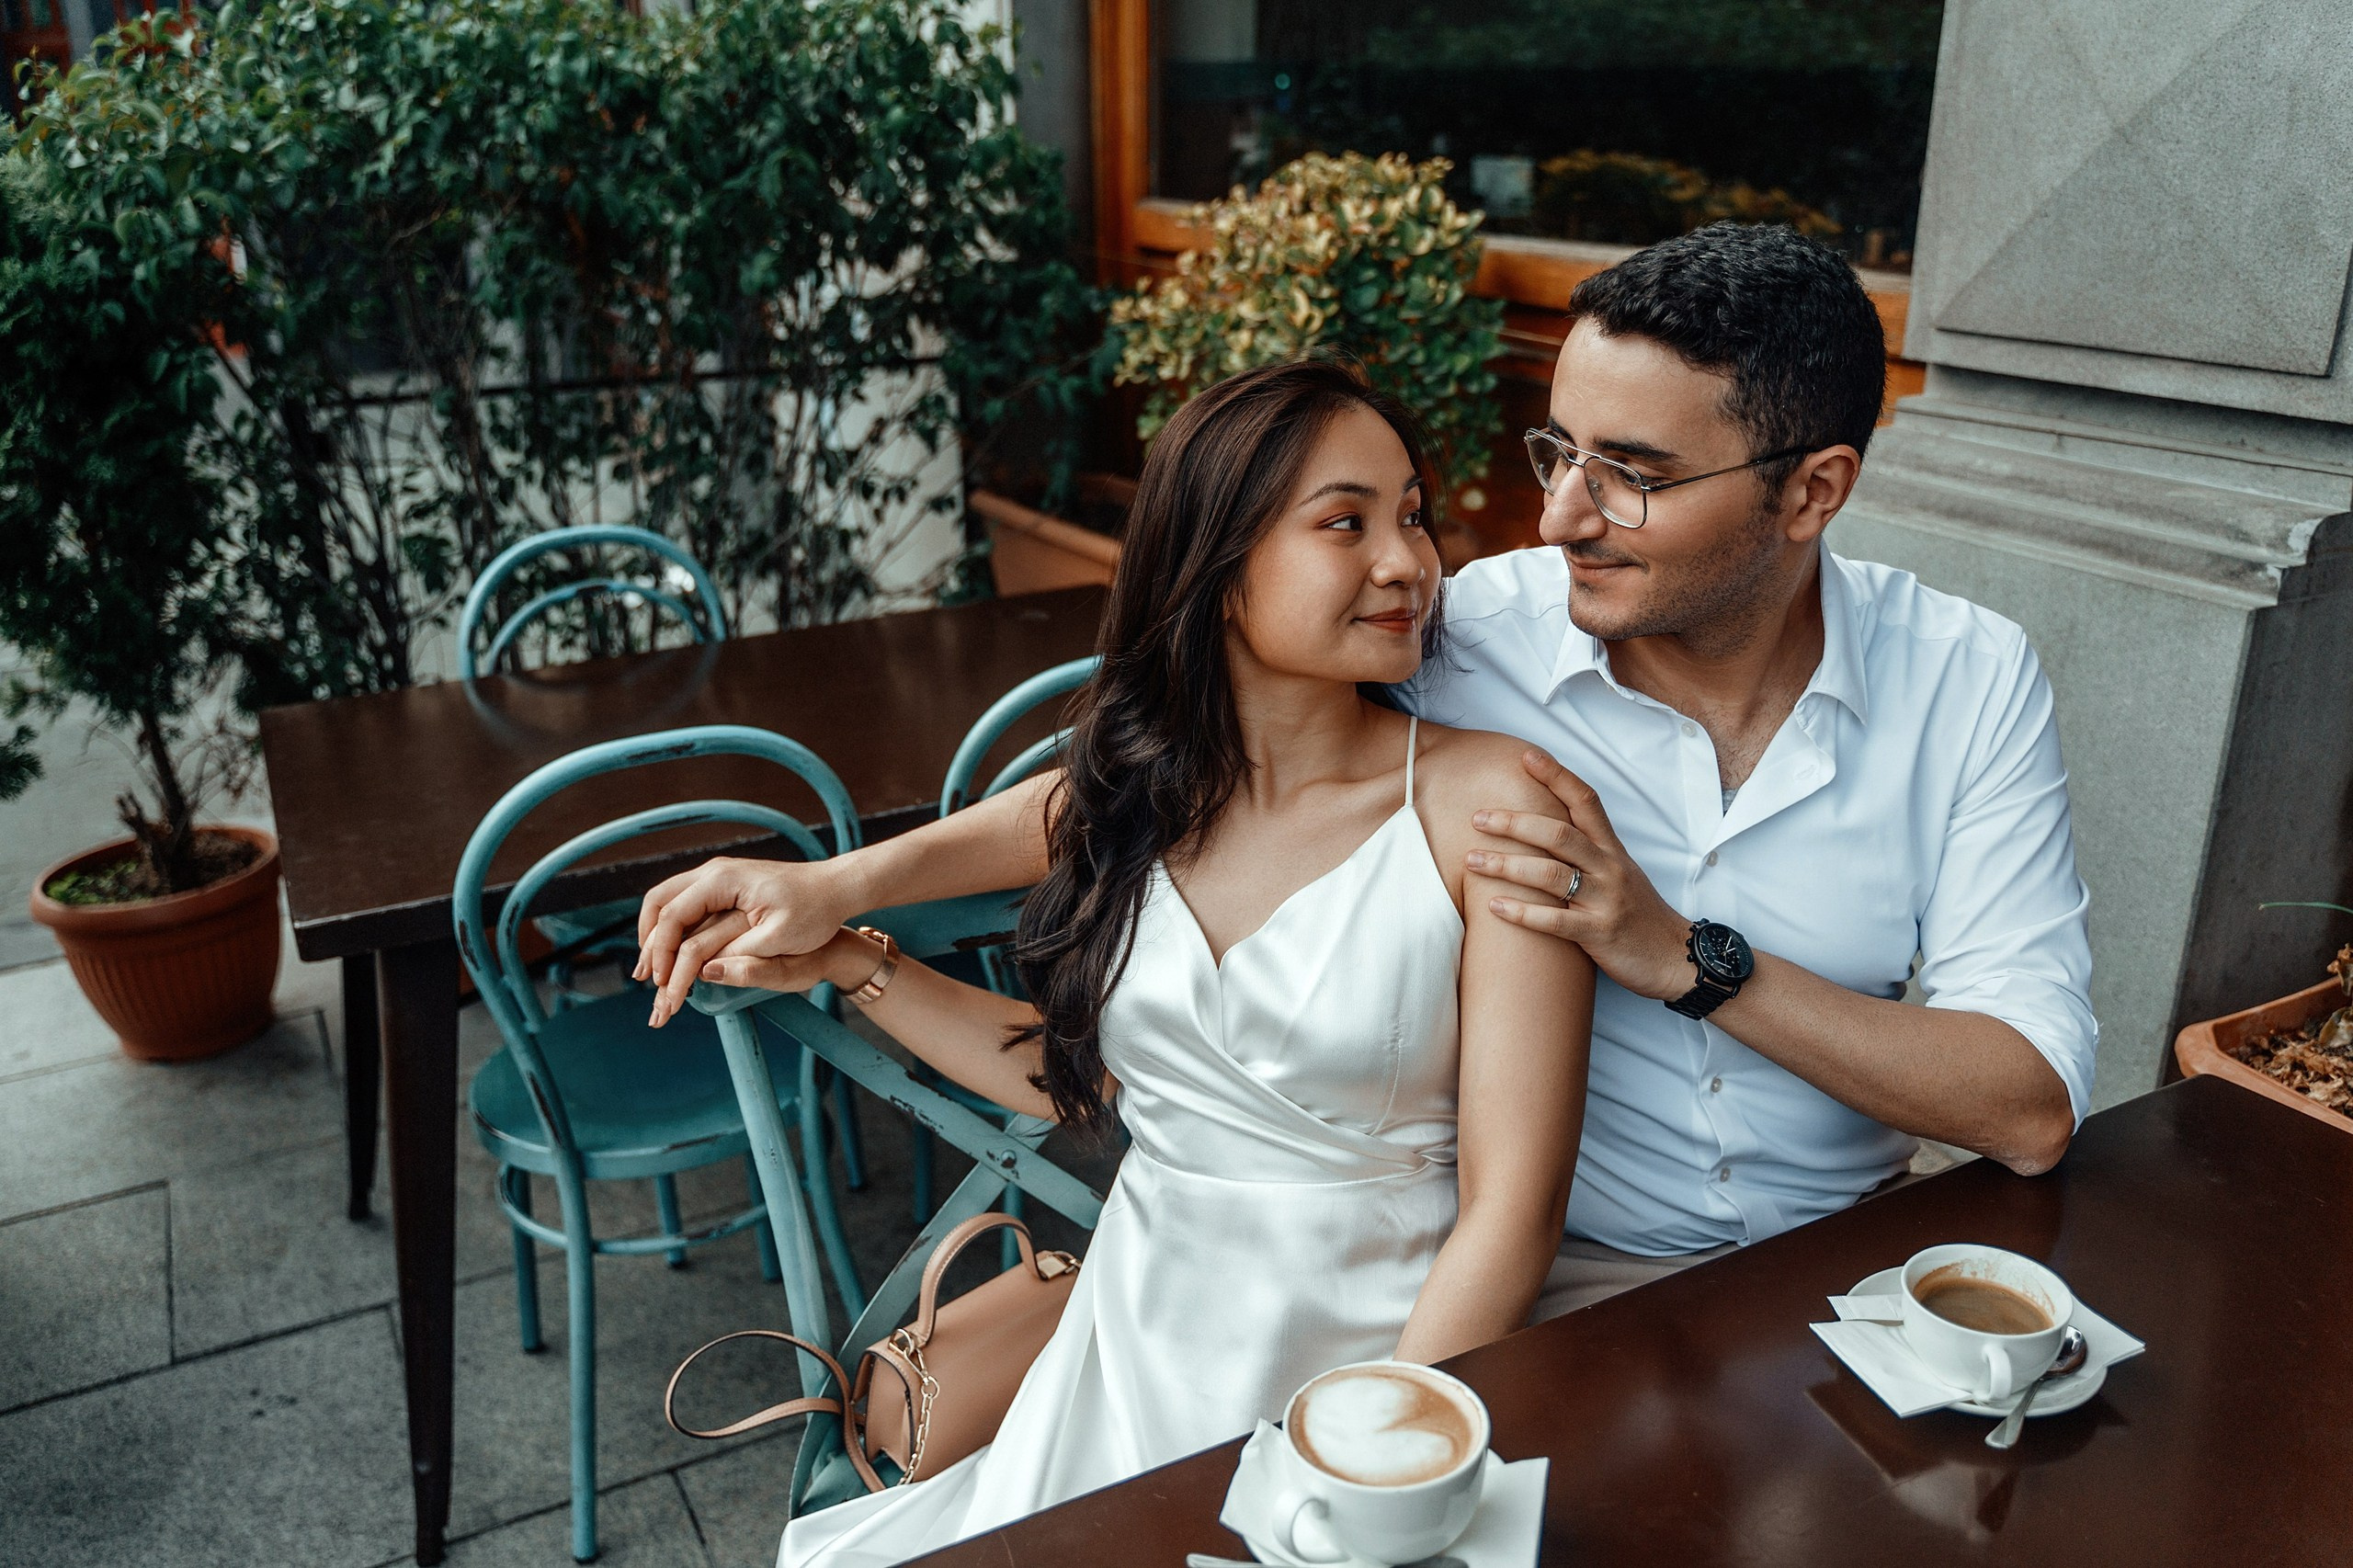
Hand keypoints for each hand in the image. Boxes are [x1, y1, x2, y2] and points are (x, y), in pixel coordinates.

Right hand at [635, 856, 861, 1025]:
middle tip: (645, 978)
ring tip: (652, 969)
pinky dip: (674, 927)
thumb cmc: (814, 912)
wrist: (836, 888)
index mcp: (722, 881)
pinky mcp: (725, 885)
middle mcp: (713, 872)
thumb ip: (742, 956)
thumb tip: (703, 972)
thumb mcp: (781, 939)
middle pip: (659, 902)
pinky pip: (686, 903)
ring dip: (657, 934)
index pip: (673, 916)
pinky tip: (674, 952)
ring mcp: (718, 876)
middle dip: (648, 942)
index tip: (662, 983)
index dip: (662, 953)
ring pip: (668, 900)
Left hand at [1465, 751, 1698, 1002]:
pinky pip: (1556, 920)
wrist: (1674, 956)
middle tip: (1477, 818)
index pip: (1586, 801)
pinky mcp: (1599, 933)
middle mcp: (1609, 867)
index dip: (1557, 776)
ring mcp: (1605, 900)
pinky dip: (1523, 913)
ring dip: (1507, 865)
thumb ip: (1586, 852)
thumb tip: (1542, 830)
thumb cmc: (1638, 914)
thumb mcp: (1618, 873)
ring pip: (1551, 874)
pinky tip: (1494, 906)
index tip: (1526, 756)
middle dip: (1515, 823)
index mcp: (1611, 849)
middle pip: (1559, 833)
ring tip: (1471, 861)